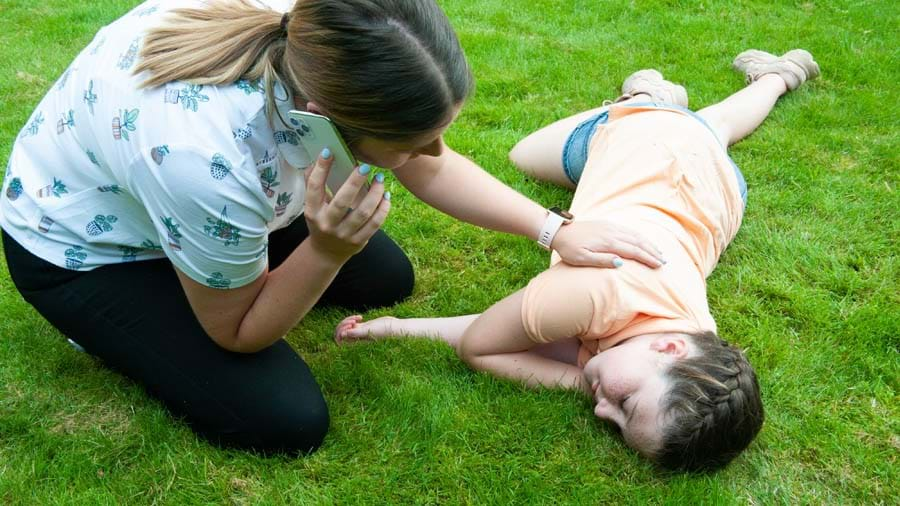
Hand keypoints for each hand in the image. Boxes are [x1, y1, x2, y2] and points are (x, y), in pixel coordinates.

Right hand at [304, 149, 390, 261]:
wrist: (326, 253)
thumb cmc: (321, 221)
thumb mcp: (312, 205)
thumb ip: (314, 183)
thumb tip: (322, 155)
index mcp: (312, 212)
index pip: (315, 188)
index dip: (321, 169)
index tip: (329, 152)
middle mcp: (327, 224)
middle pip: (342, 202)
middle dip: (354, 182)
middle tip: (365, 167)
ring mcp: (344, 234)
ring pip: (363, 213)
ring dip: (374, 194)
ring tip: (380, 180)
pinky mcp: (358, 241)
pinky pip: (374, 224)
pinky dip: (383, 209)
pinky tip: (385, 196)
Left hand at [334, 314, 398, 343]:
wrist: (392, 328)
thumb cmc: (382, 331)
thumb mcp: (368, 331)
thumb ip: (355, 333)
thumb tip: (342, 335)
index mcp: (355, 342)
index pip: (339, 339)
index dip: (340, 331)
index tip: (350, 326)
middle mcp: (355, 338)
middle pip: (340, 332)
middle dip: (343, 324)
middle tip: (353, 322)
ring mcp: (358, 332)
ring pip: (345, 327)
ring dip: (347, 320)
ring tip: (357, 319)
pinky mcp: (362, 326)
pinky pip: (351, 323)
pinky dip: (352, 318)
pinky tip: (360, 317)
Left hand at [551, 219, 665, 268]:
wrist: (560, 230)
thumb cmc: (569, 248)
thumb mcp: (582, 259)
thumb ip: (602, 261)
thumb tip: (621, 263)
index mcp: (608, 243)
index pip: (633, 251)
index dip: (647, 258)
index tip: (658, 265)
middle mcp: (612, 233)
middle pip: (638, 242)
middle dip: (652, 251)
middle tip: (663, 261)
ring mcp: (610, 227)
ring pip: (635, 235)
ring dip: (648, 243)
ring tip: (658, 252)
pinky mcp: (607, 224)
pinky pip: (628, 230)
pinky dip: (639, 236)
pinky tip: (642, 241)